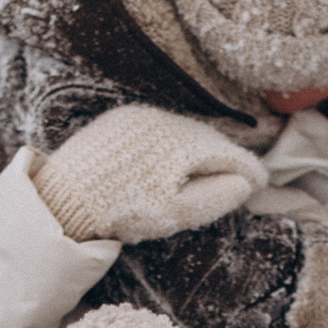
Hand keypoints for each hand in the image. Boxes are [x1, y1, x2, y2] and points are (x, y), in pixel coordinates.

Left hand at [32, 106, 268, 243]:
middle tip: (243, 177)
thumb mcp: (177, 212)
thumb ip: (216, 197)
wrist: (65, 197)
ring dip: (201, 149)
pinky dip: (175, 142)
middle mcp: (166, 120)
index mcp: (183, 143)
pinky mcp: (121, 118)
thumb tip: (245, 184)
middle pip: (209, 139)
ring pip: (185, 131)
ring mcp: (142, 115)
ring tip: (212, 170)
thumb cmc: (124, 211)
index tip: (262, 181)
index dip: (249, 169)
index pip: (228, 154)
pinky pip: (160, 127)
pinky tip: (175, 160)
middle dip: (227, 158)